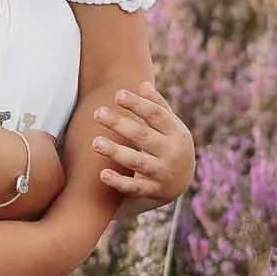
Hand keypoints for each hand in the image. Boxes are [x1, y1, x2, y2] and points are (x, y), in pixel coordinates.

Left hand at [91, 82, 194, 207]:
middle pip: (143, 136)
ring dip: (116, 152)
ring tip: (95, 142)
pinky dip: (119, 182)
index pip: (156, 115)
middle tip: (97, 112)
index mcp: (176, 132)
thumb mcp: (170, 126)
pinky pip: (135, 187)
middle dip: (120, 124)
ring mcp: (162, 172)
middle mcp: (171, 152)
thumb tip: (143, 84)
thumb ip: (157, 106)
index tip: (118, 95)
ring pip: (137, 161)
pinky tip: (102, 174)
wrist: (181, 183)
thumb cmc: (169, 144)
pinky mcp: (153, 191)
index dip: (138, 105)